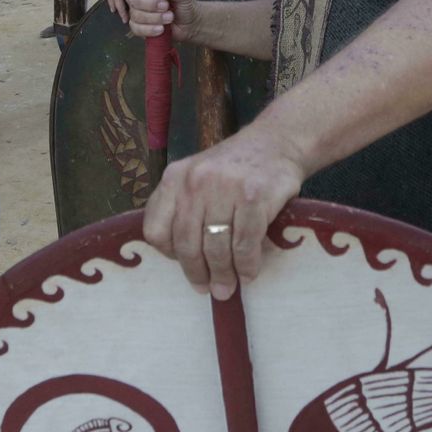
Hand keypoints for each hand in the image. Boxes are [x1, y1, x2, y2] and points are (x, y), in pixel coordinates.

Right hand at [121, 0, 201, 41]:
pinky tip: (160, 29)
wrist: (190, 25)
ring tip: (169, 18)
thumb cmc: (185, 6)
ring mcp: (138, 11)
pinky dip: (149, 29)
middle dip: (151, 4)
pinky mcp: (139, 26)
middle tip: (166, 6)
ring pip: (135, 14)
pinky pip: (135, 28)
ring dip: (153, 18)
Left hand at [142, 126, 305, 299]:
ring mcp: (225, 187)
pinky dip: (247, 265)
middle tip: (209, 290)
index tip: (183, 264)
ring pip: (216, 247)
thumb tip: (181, 260)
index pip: (155, 229)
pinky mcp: (254, 197)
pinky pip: (244, 244)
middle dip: (198, 273)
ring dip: (224, 274)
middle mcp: (195, 181)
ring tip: (228, 287)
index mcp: (174, 178)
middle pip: (186, 243)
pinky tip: (250, 273)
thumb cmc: (234, 168)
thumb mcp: (198, 177)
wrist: (277, 142)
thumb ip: (183, 208)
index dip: (168, 254)